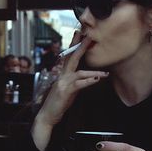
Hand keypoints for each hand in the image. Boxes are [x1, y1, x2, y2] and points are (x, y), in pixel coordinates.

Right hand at [31, 32, 108, 150]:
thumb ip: (75, 82)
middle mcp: (62, 76)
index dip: (74, 45)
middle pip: (72, 57)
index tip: (80, 35)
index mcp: (62, 74)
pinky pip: (79, 84)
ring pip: (79, 72)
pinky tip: (97, 80)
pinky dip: (89, 81)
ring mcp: (63, 83)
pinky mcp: (65, 92)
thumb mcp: (67, 90)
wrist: (47, 116)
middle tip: (89, 37)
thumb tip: (85, 78)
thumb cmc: (57, 104)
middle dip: (81, 46)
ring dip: (94, 71)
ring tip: (105, 73)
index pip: (68, 56)